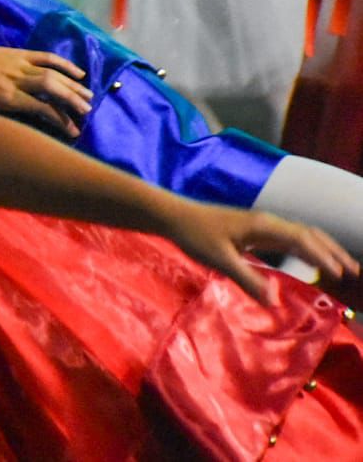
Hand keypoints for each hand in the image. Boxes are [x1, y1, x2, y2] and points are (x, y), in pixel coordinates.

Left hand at [0, 41, 91, 137]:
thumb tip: (10, 141)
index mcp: (7, 97)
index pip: (41, 107)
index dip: (60, 119)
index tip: (74, 131)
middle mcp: (18, 80)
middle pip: (52, 88)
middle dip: (72, 100)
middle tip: (87, 112)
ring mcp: (21, 64)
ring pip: (52, 73)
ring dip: (73, 84)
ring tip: (89, 97)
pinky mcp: (21, 53)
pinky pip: (47, 57)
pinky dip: (65, 64)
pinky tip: (79, 73)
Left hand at [165, 199, 359, 304]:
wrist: (176, 217)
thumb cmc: (195, 236)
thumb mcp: (220, 260)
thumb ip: (247, 279)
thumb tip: (274, 302)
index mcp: (263, 226)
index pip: (302, 239)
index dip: (323, 256)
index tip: (340, 273)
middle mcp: (268, 222)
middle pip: (309, 234)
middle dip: (333, 251)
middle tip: (355, 271)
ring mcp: (263, 225)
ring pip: (302, 235)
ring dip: (324, 249)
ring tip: (344, 267)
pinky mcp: (257, 231)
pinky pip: (291, 239)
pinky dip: (308, 249)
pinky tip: (313, 262)